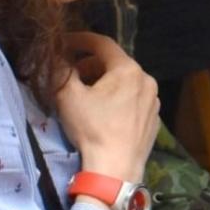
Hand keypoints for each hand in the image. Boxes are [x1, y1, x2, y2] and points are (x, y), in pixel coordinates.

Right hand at [53, 33, 158, 187]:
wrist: (115, 170)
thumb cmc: (92, 129)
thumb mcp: (68, 96)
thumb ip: (59, 69)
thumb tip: (55, 55)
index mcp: (128, 70)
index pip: (102, 43)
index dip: (80, 40)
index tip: (64, 43)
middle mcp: (147, 81)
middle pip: (115, 63)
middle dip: (91, 64)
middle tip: (72, 74)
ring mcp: (153, 102)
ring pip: (126, 82)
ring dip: (105, 82)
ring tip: (86, 94)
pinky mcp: (153, 120)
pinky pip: (133, 100)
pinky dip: (118, 98)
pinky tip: (104, 113)